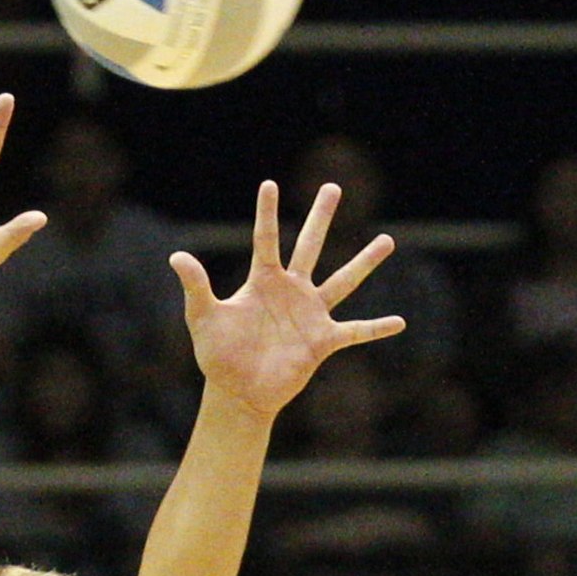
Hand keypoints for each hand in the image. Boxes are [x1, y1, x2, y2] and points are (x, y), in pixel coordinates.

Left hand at [170, 179, 404, 420]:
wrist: (238, 392)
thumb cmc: (218, 355)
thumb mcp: (204, 317)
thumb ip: (196, 286)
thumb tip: (176, 256)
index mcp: (263, 281)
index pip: (266, 239)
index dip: (267, 212)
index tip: (270, 183)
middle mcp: (291, 291)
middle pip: (310, 246)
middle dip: (320, 217)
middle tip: (333, 187)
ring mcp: (310, 314)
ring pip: (343, 281)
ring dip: (365, 262)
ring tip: (387, 240)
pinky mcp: (323, 341)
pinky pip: (355, 331)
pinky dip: (376, 328)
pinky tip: (400, 321)